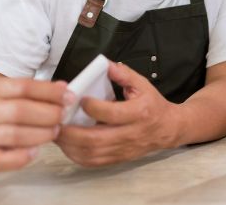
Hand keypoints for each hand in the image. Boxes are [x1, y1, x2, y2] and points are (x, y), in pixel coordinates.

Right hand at [0, 78, 69, 171]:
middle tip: (63, 116)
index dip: (50, 92)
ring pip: (14, 135)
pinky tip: (35, 151)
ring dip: (41, 134)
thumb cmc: (3, 109)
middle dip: (48, 114)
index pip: (24, 87)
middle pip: (19, 111)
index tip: (69, 97)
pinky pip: (0, 160)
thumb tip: (64, 89)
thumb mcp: (16, 92)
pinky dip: (20, 158)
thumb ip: (41, 90)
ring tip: (55, 131)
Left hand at [54, 62, 180, 166]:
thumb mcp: (143, 85)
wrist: (168, 129)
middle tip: (57, 120)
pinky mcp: (117, 158)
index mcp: (139, 113)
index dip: (93, 107)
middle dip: (72, 132)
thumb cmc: (153, 105)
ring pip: (91, 154)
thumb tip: (106, 64)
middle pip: (96, 139)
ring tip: (57, 132)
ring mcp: (123, 149)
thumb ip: (124, 75)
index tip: (79, 99)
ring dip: (70, 145)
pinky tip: (67, 145)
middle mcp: (131, 134)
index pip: (112, 113)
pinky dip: (76, 155)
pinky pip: (93, 162)